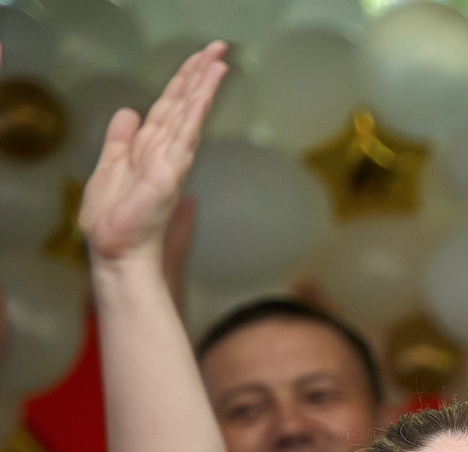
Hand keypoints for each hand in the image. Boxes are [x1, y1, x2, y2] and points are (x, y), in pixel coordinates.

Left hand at [82, 43, 226, 271]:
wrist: (116, 250)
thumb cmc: (114, 219)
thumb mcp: (108, 167)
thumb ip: (119, 140)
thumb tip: (128, 112)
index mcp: (149, 148)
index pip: (169, 106)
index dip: (183, 81)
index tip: (200, 59)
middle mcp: (165, 150)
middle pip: (183, 103)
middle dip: (199, 74)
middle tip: (219, 47)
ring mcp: (170, 160)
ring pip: (188, 114)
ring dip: (203, 86)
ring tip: (219, 60)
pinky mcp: (169, 171)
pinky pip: (184, 134)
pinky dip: (194, 111)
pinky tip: (203, 92)